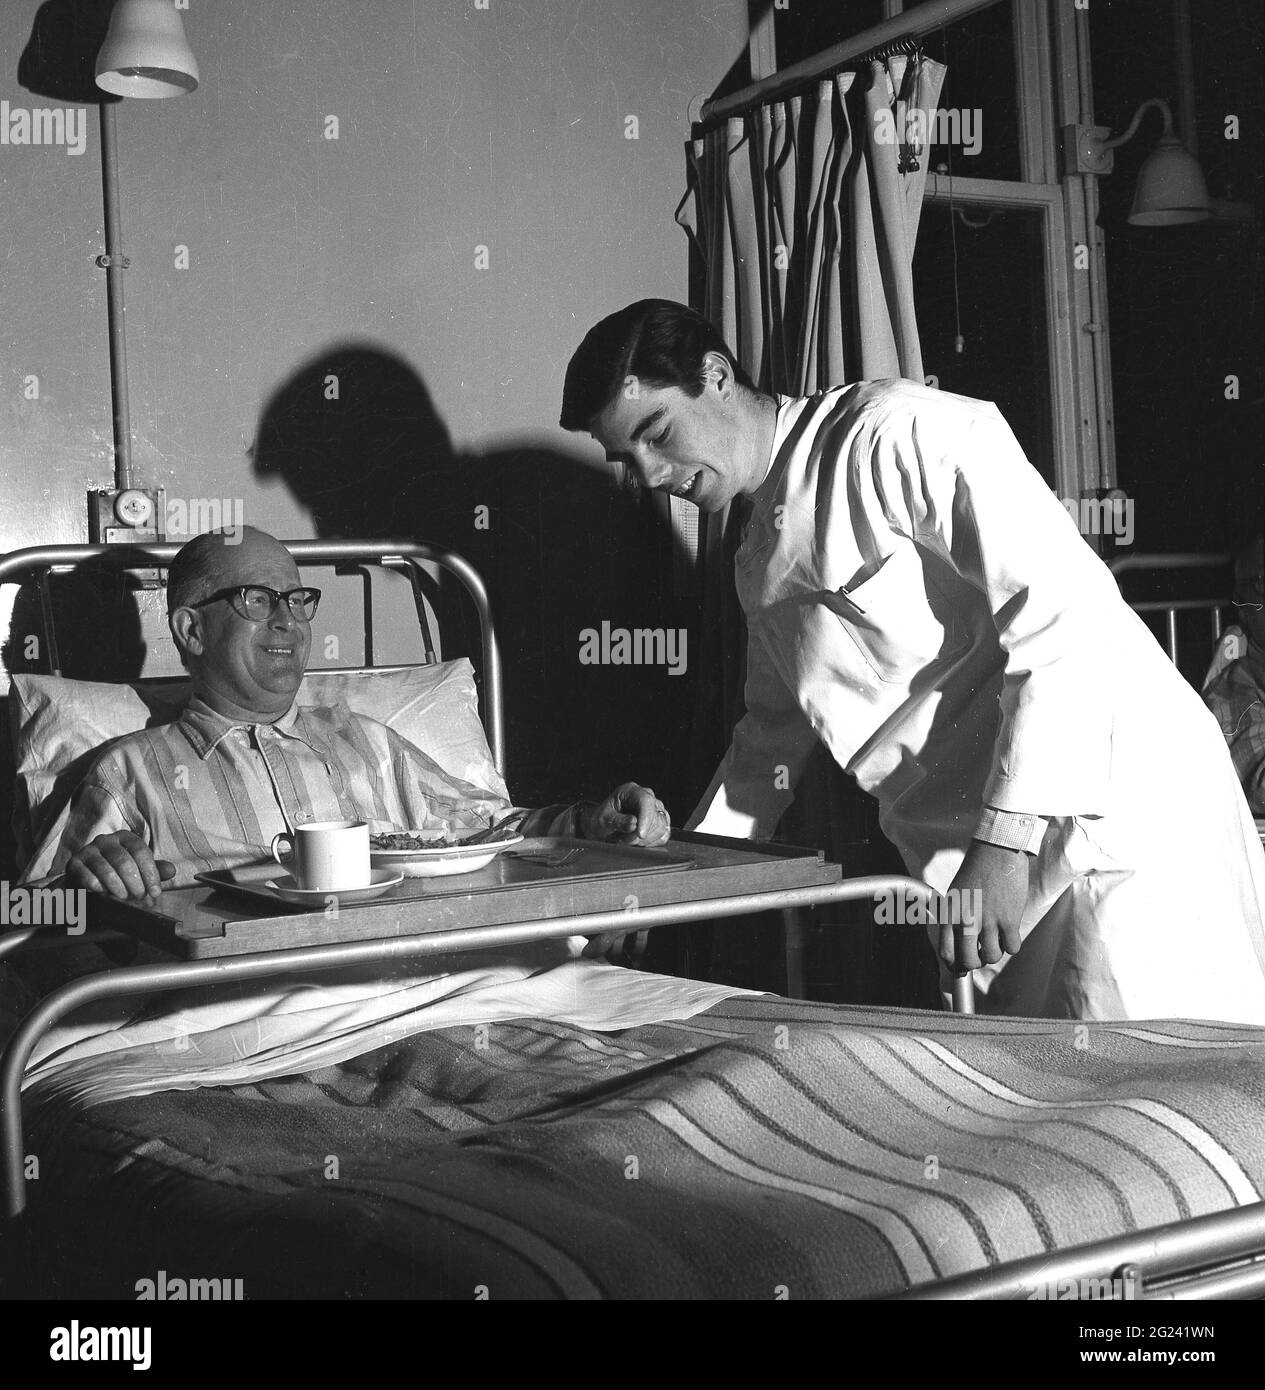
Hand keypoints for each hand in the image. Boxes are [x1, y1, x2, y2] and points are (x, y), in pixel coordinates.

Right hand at [65, 831, 176, 903]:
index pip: (141, 852)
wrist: (86, 880)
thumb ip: (155, 870)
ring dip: (117, 887)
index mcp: (125, 837)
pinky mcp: (74, 863)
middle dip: (134, 883)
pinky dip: (97, 887)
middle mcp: (106, 840)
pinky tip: (103, 893)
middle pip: (124, 861)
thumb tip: (171, 871)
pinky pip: (86, 876)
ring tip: (123, 898)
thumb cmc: (118, 874)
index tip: (155, 892)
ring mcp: (88, 850)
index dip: (150, 873)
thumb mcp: (138, 870)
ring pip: (106, 869)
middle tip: (139, 897)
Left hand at [580, 783, 670, 845]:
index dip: (645, 818)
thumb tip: (634, 824)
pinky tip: (637, 844)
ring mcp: (655, 810)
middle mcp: (646, 798)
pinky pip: (663, 836)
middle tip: (622, 841)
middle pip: (656, 817)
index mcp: (631, 791)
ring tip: (626, 841)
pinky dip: (651, 844)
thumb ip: (618, 821)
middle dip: (640, 834)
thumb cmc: (599, 821)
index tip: (640, 835)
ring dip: (644, 841)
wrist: (599, 828)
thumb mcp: (602, 820)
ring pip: (661, 828)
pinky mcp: (659, 823)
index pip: (646, 801)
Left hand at [938, 839, 1029, 971]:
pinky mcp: (1009, 919)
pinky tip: (1009, 933)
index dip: (955, 965)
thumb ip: (955, 917)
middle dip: (977, 962)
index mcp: (950, 913)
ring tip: (996, 939)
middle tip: (982, 954)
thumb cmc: (977, 870)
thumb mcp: (955, 893)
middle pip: (970, 961)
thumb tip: (960, 942)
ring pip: (992, 957)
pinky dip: (1012, 945)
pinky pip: (1012, 948)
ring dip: (996, 952)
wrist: (997, 851)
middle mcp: (966, 920)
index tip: (961, 966)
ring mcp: (988, 921)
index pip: (947, 952)